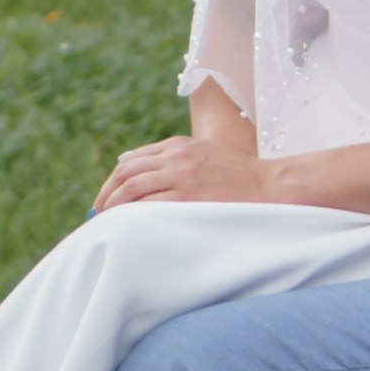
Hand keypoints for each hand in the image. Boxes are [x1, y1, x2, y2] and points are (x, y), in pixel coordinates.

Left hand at [94, 133, 279, 211]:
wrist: (271, 185)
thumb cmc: (240, 177)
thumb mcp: (205, 155)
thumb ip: (173, 159)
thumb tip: (134, 169)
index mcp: (178, 145)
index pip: (132, 160)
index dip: (114, 181)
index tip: (107, 198)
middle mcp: (176, 155)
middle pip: (126, 172)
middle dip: (107, 193)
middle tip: (98, 211)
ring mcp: (182, 174)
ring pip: (132, 187)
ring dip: (113, 204)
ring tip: (106, 220)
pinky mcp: (190, 194)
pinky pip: (150, 203)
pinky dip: (133, 213)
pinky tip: (128, 224)